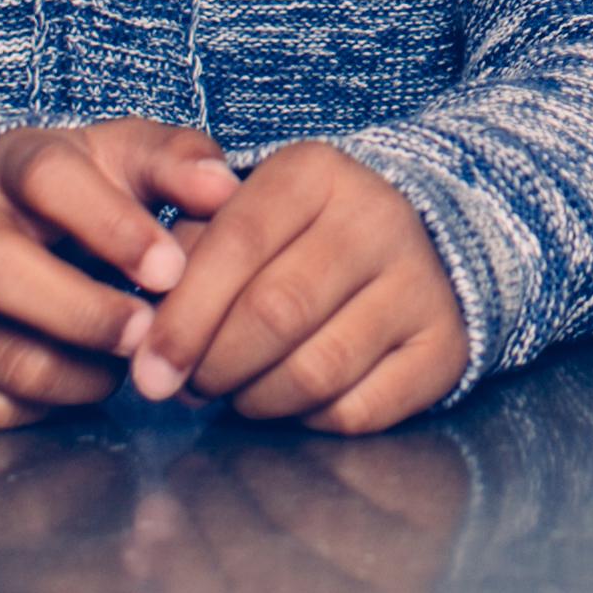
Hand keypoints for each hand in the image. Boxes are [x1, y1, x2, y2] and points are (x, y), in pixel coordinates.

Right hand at [0, 120, 241, 427]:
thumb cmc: (69, 203)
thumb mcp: (118, 163)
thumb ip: (174, 164)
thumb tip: (223, 188)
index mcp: (9, 164)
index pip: (48, 179)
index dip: (112, 225)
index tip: (171, 270)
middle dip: (86, 313)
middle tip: (149, 334)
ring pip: (4, 356)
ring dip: (84, 373)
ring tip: (127, 358)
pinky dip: (49, 407)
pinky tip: (78, 379)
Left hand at [124, 140, 468, 433]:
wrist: (417, 246)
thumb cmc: (298, 238)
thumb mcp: (243, 213)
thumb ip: (188, 254)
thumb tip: (148, 329)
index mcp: (316, 173)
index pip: (237, 243)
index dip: (184, 316)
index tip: (148, 369)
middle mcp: (378, 219)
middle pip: (276, 312)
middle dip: (213, 365)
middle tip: (186, 388)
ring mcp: (421, 283)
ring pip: (316, 370)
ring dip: (256, 400)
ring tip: (234, 393)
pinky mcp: (445, 346)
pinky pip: (358, 410)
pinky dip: (309, 420)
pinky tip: (291, 400)